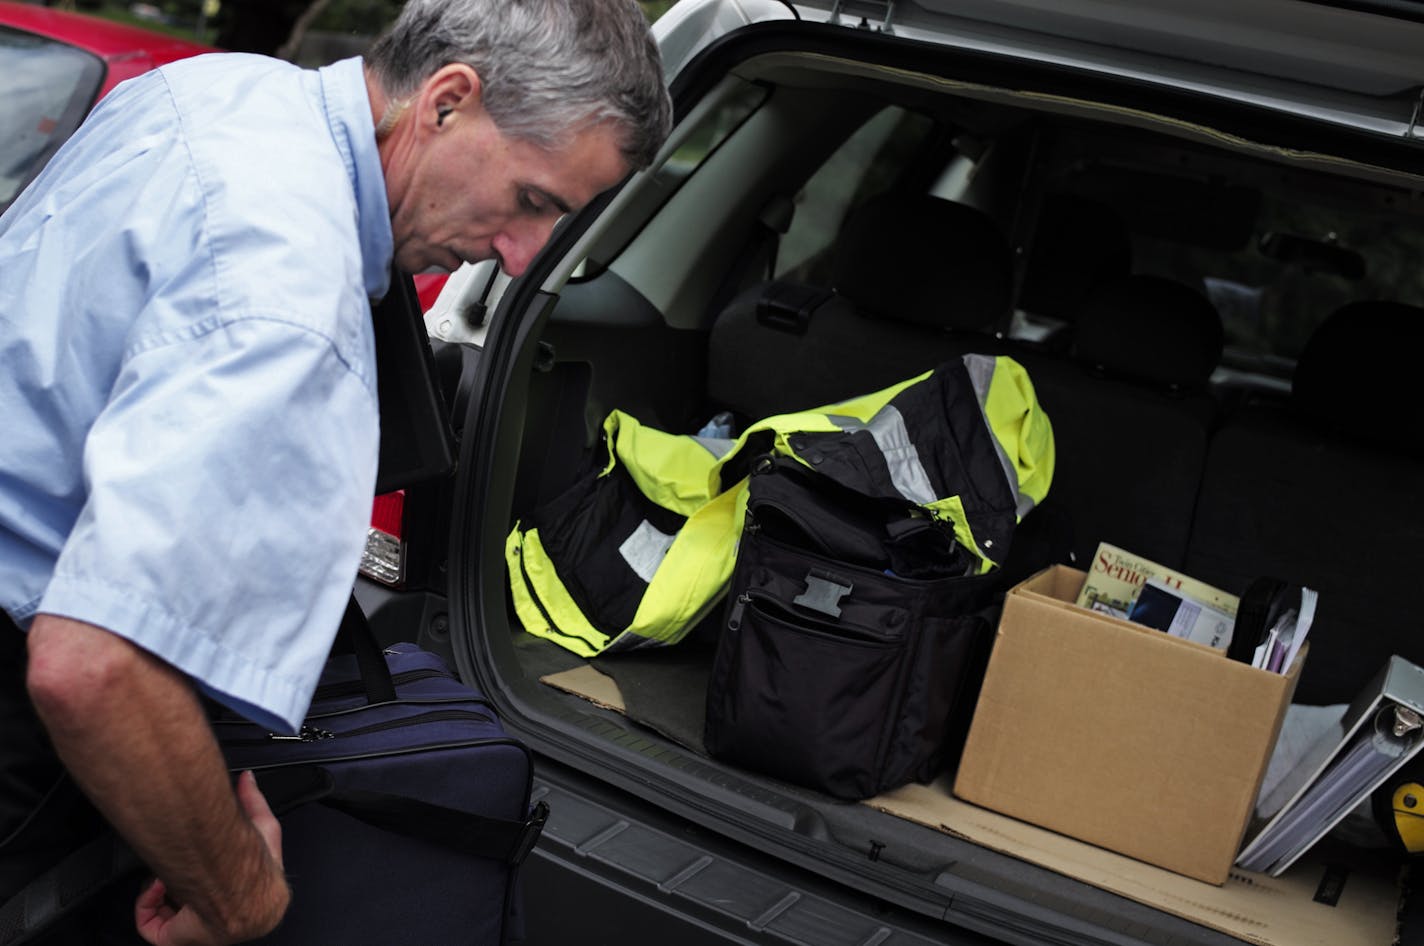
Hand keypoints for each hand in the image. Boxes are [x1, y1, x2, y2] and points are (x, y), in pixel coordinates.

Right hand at [134, 771, 286, 945]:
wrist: (241, 890)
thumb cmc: (255, 863)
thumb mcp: (262, 824)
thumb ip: (254, 800)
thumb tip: (247, 779)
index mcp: (244, 893)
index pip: (220, 887)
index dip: (206, 870)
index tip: (198, 854)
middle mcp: (218, 914)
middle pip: (190, 899)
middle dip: (180, 879)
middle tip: (177, 862)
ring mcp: (196, 930)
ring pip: (169, 912)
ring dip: (162, 888)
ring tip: (166, 871)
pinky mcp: (175, 939)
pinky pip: (150, 927)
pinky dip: (146, 904)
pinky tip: (155, 885)